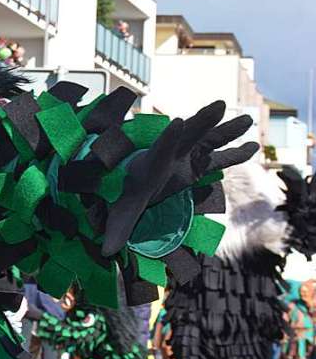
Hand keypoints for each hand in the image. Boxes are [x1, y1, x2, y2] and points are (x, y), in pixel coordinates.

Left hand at [102, 101, 257, 255]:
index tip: (177, 121)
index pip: (160, 148)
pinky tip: (253, 146)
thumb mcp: (122, 211)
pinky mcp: (195, 162)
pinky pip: (218, 155)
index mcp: (150, 164)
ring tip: (248, 119)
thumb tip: (105, 252)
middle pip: (187, 136)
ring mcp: (184, 155)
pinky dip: (234, 151)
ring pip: (207, 140)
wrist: (130, 182)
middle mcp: (169, 154)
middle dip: (201, 121)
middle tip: (217, 106)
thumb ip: (116, 228)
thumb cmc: (125, 194)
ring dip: (226, 130)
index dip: (169, 137)